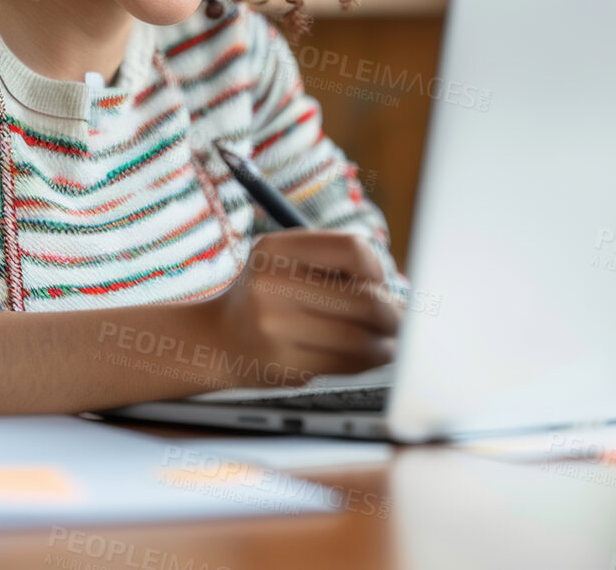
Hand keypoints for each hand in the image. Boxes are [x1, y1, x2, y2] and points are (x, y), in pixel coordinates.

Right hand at [202, 230, 403, 389]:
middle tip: (398, 319)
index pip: (354, 250)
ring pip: (361, 339)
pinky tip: (367, 355)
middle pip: (365, 300)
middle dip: (393, 313)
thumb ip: (333, 262)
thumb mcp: (284, 260)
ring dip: (385, 343)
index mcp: (275, 249)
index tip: (380, 282)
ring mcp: (275, 329)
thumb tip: (397, 289)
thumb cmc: (265, 296)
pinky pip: (346, 365)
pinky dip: (367, 361)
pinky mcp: (284, 367)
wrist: (217, 340)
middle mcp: (271, 286)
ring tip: (388, 341)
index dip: (377, 269)